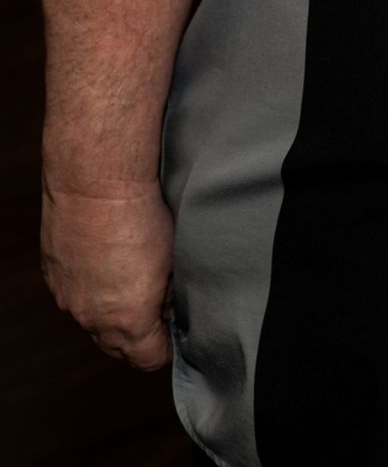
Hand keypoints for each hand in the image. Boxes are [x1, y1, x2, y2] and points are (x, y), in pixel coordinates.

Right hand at [41, 181, 175, 369]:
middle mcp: (92, 318)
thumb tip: (170, 306)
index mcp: (128, 319)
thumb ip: (169, 294)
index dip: (164, 350)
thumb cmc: (140, 217)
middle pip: (116, 347)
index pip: (147, 359)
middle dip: (137, 338)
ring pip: (93, 322)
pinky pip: (74, 297)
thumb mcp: (173, 260)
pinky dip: (90, 291)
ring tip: (132, 283)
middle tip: (157, 313)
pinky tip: (107, 266)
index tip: (174, 337)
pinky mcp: (54, 278)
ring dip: (112, 313)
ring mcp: (68, 300)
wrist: (95, 187)